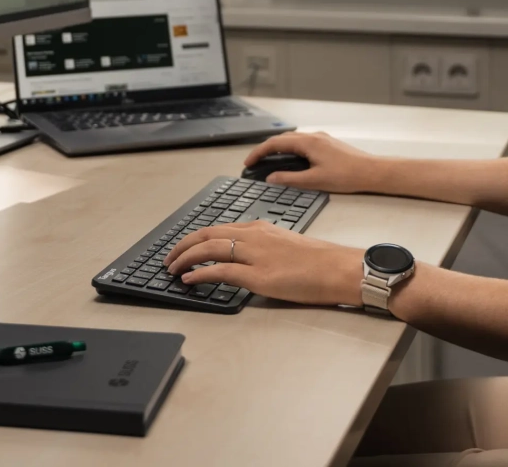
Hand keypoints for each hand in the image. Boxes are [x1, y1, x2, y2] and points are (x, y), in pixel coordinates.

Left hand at [165, 220, 363, 306]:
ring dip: (185, 258)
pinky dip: (199, 274)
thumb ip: (264, 248)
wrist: (339, 269)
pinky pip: (220, 271)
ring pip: (209, 249)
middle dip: (183, 245)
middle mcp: (254, 236)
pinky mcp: (258, 275)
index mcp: (261, 228)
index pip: (219, 228)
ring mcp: (255, 254)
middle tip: (169, 257)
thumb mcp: (287, 246)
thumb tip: (246, 261)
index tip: (183, 246)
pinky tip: (188, 280)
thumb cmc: (320, 261)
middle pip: (207, 234)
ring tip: (172, 268)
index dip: (196, 237)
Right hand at [243, 131, 384, 192]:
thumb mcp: (314, 180)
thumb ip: (290, 179)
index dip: (258, 152)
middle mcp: (313, 136)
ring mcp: (321, 139)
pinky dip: (290, 150)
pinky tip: (291, 161)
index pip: (275, 144)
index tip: (248, 163)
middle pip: (282, 139)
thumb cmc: (347, 175)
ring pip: (293, 140)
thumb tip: (271, 179)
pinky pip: (302, 143)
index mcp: (308, 142)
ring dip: (278, 149)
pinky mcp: (327, 144)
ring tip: (269, 162)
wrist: (372, 171)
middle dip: (265, 150)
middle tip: (255, 163)